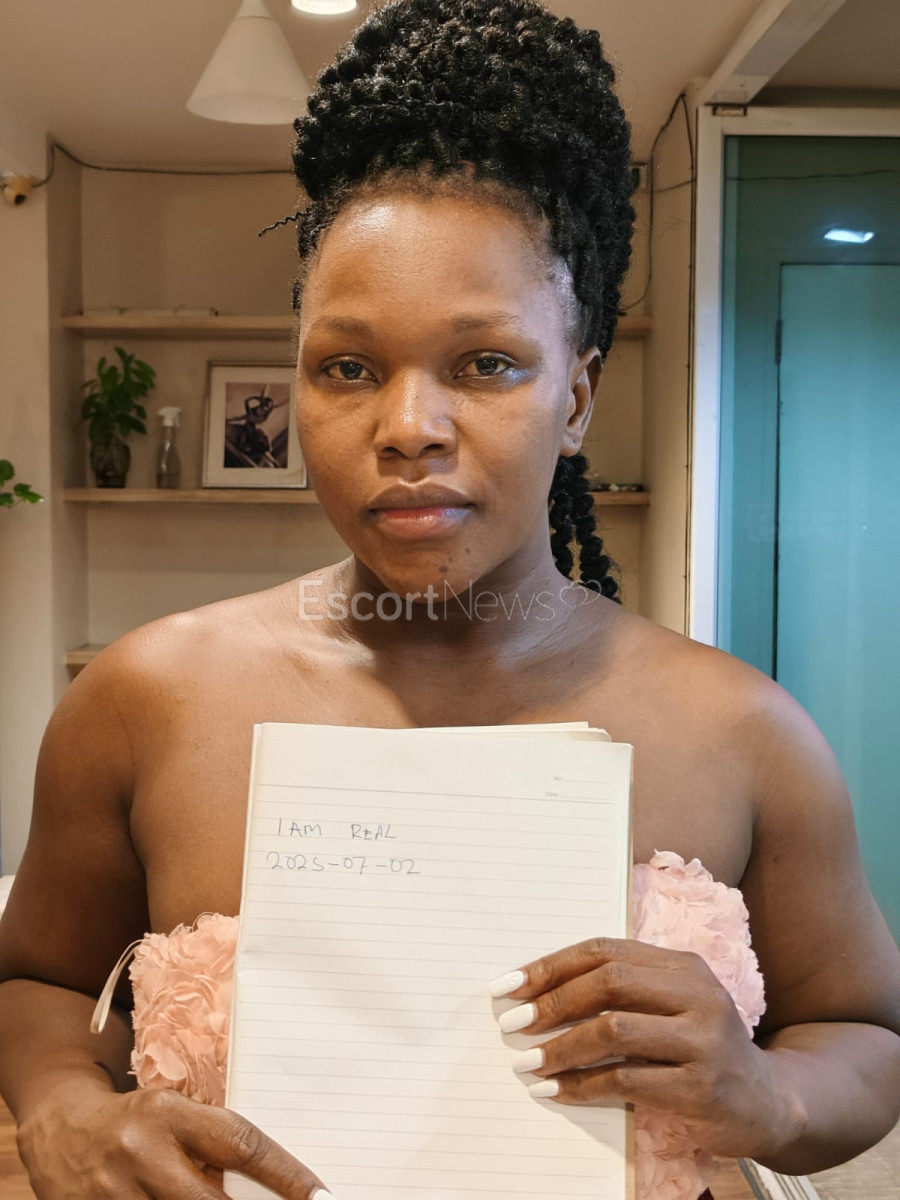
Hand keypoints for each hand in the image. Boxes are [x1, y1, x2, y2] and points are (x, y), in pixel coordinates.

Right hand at [17, 1083, 332, 1198]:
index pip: (240, 1143)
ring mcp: (113, 1195)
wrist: (60, 1128)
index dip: (285, 1174)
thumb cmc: (136, 1122)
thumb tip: (274, 1186)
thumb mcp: (174, 1115)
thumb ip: (211, 1146)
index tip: (320, 1196)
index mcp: (169, 1113)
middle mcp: (140, 1152)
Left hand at [490, 937, 803, 1160]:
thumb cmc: (700, 1049)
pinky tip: (556, 1090)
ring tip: (526, 1062)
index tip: (510, 984)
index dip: (552, 965)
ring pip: (613, 1029)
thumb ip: (623, 991)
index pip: (606, 950)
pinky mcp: (700, 1087)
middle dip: (551, 1001)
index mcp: (684, 965)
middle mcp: (698, 994)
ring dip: (560, 1046)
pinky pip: (626, 1080)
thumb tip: (538, 991)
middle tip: (511, 1023)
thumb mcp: (671, 1007)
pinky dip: (582, 1085)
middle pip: (609, 981)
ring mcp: (703, 1040)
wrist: (768, 1104)